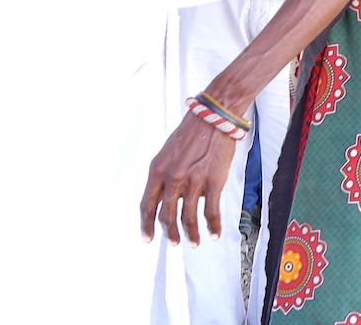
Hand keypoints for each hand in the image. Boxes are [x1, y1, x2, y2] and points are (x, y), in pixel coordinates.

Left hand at [140, 114, 238, 245]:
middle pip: (167, 216)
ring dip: (191, 234)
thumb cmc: (190, 134)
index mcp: (157, 170)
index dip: (146, 225)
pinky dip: (212, 226)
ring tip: (194, 242)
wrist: (213, 118)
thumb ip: (164, 177)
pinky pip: (211, 212)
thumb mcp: (167, 153)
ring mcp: (193, 182)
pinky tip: (213, 234)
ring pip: (188, 219)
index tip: (147, 239)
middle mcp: (173, 178)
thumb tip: (167, 200)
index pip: (147, 204)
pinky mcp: (213, 182)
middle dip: (169, 234)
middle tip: (173, 243)